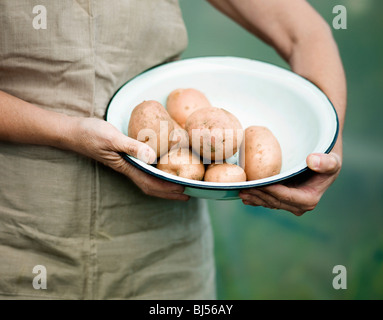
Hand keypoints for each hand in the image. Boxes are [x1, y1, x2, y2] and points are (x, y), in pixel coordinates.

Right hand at [70, 117, 188, 200]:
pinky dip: (156, 173)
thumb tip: (152, 157)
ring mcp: (127, 165)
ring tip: (180, 186)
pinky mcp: (126, 158)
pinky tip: (163, 169)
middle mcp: (129, 169)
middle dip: (170, 192)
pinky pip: (144, 170)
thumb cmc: (91, 135)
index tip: (184, 191)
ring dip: (164, 185)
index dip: (168, 189)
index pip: (151, 183)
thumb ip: (132, 147)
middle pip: (152, 186)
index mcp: (127, 167)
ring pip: (149, 180)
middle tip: (188, 194)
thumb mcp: (113, 138)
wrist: (74, 132)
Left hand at [239, 150, 341, 215]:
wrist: (324, 159)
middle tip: (243, 188)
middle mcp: (300, 206)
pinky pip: (268, 201)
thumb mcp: (332, 159)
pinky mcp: (284, 200)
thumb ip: (326, 161)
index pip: (285, 196)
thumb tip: (312, 161)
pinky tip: (245, 197)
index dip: (270, 191)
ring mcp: (291, 205)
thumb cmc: (328, 158)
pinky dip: (256, 199)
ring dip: (254, 197)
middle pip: (274, 201)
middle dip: (258, 195)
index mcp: (309, 199)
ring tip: (240, 191)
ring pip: (269, 202)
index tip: (257, 184)